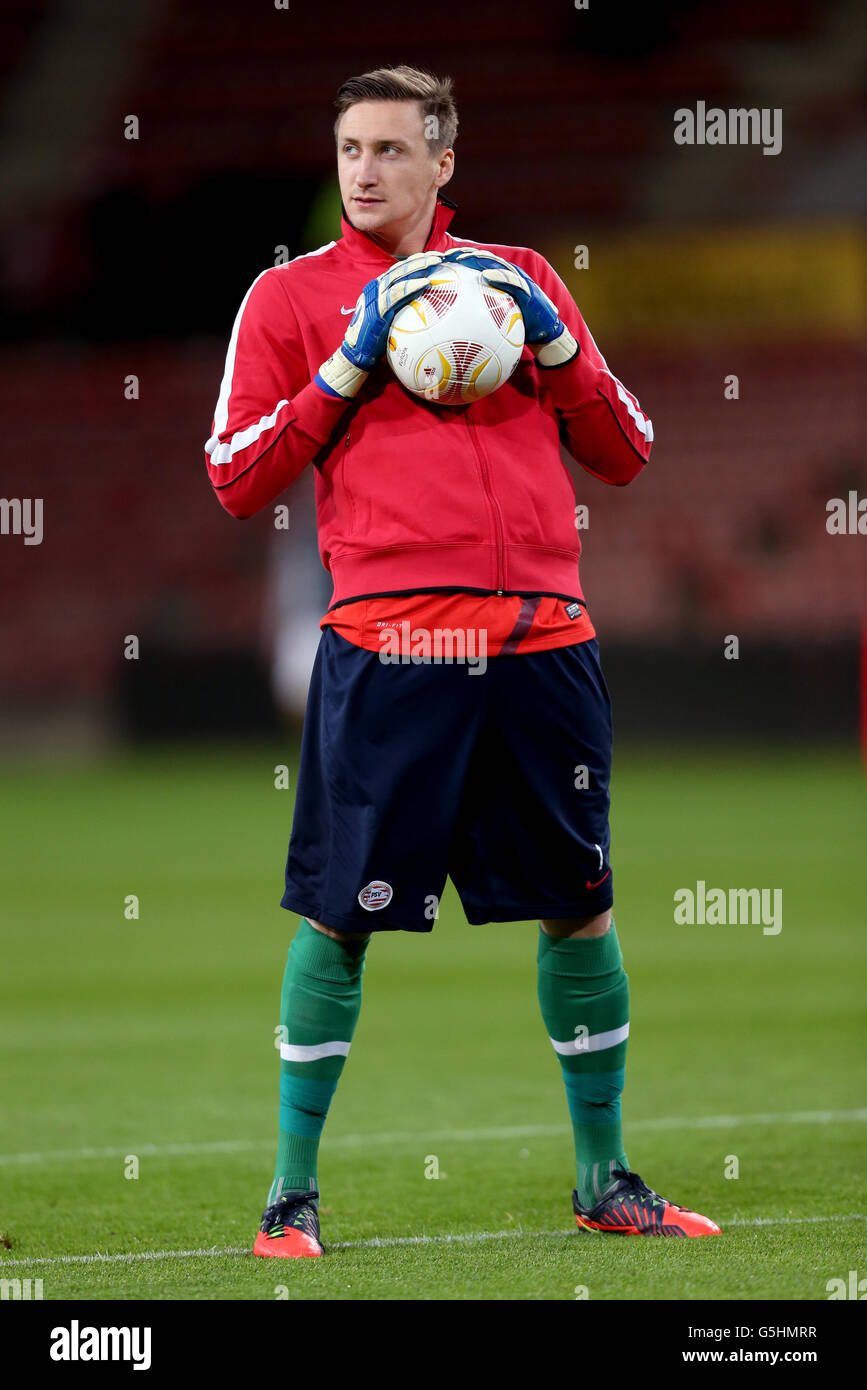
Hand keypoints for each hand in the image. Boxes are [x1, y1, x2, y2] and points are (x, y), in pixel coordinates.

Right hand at [316, 252, 444, 398]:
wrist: (357, 353)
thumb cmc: (375, 339)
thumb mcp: (390, 318)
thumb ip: (401, 308)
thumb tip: (423, 306)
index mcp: (379, 288)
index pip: (399, 270)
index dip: (416, 262)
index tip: (433, 257)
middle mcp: (376, 288)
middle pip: (401, 269)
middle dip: (420, 260)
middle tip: (438, 255)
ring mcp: (376, 297)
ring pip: (399, 276)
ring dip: (418, 268)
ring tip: (434, 262)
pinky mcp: (378, 308)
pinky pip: (397, 294)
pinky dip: (412, 287)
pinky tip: (425, 282)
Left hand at [440, 247, 578, 367]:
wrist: (544, 334)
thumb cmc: (517, 330)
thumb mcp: (493, 324)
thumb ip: (476, 320)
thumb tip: (449, 333)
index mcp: (497, 282)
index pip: (474, 266)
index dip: (458, 261)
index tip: (438, 261)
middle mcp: (506, 276)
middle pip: (482, 259)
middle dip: (464, 254)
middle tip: (446, 255)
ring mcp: (518, 280)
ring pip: (495, 263)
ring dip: (478, 259)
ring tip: (462, 258)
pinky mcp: (528, 289)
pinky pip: (512, 280)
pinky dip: (499, 276)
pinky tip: (485, 275)